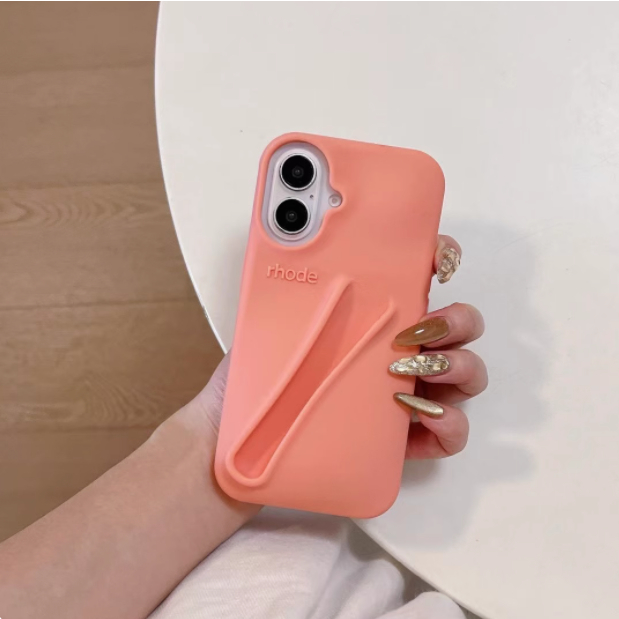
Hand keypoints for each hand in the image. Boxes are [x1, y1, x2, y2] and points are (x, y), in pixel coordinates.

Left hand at [181, 235, 485, 461]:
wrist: (247, 445)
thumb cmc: (263, 379)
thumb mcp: (273, 325)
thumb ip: (289, 286)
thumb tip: (287, 237)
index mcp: (378, 317)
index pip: (425, 279)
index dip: (444, 261)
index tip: (438, 261)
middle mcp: (403, 350)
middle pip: (461, 326)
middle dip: (456, 320)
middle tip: (418, 327)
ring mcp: (413, 394)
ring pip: (468, 374)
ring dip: (456, 365)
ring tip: (408, 370)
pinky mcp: (411, 441)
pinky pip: (452, 431)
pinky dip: (449, 422)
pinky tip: (420, 414)